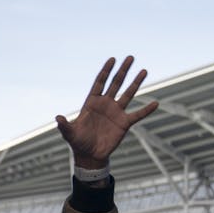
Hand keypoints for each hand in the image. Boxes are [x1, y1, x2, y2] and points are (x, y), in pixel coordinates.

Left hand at [55, 56, 158, 170]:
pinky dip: (146, 110)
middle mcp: (105, 104)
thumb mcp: (70, 133)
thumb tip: (58, 118)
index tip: (112, 59)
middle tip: (130, 57)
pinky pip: (137, 115)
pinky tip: (155, 103)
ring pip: (128, 94)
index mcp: (92, 103)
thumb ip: (65, 125)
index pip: (100, 82)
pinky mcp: (124, 123)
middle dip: (123, 71)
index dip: (106, 71)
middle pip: (116, 83)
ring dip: (136, 82)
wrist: (90, 155)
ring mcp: (116, 112)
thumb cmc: (78, 142)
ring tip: (144, 70)